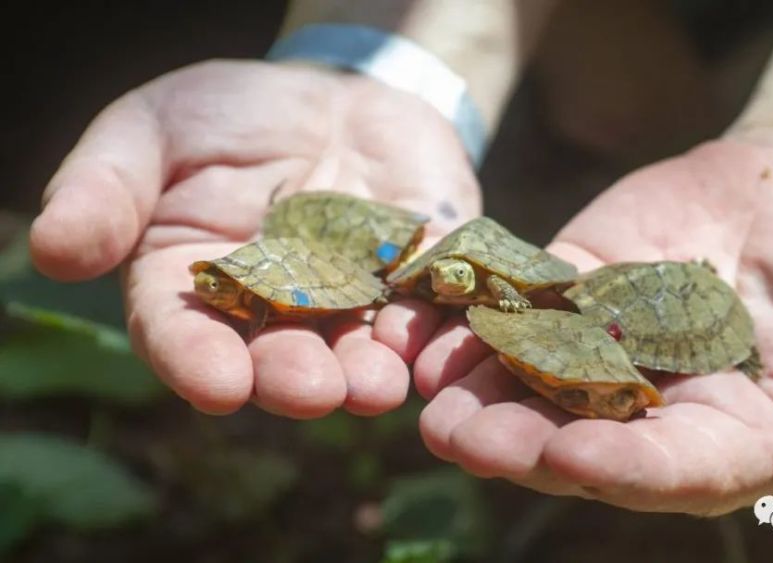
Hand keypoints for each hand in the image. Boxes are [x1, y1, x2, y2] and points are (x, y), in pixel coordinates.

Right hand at [30, 60, 479, 417]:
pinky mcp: (416, 282)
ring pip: (355, 350)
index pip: (184, 334)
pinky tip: (433, 346)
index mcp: (196, 285)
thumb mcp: (152, 128)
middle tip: (310, 392)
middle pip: (276, 356)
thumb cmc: (229, 113)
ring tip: (374, 388)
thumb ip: (106, 186)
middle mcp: (273, 310)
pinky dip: (430, 334)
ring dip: (365, 374)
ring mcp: (350, 301)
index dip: (197, 362)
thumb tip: (51, 249)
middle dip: (291, 378)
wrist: (336, 90)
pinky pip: (426, 314)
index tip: (217, 385)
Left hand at [413, 139, 772, 513]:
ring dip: (484, 394)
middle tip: (465, 441)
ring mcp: (612, 348)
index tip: (573, 457)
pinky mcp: (577, 289)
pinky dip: (482, 319)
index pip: (674, 469)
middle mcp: (660, 408)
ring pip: (540, 382)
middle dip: (525, 445)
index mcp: (735, 439)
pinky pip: (526, 307)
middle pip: (585, 438)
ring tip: (432, 404)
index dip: (624, 466)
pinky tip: (434, 331)